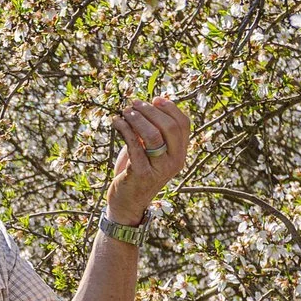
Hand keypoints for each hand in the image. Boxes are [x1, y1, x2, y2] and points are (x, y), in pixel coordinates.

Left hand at [106, 98, 193, 225]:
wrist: (127, 202)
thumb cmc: (137, 170)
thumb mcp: (150, 150)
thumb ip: (154, 130)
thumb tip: (151, 102)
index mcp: (181, 153)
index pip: (184, 124)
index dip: (170, 107)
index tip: (154, 99)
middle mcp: (175, 162)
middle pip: (170, 127)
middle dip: (150, 111)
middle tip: (133, 104)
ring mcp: (160, 169)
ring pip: (153, 135)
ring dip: (137, 119)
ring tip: (125, 112)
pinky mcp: (142, 174)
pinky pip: (135, 145)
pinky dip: (124, 129)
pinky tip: (117, 123)